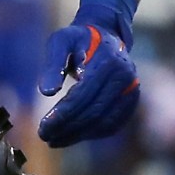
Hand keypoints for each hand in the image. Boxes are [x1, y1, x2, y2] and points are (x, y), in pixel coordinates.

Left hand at [37, 0, 141, 146]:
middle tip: (45, 137)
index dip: (63, 114)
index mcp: (108, 61)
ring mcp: (131, 89)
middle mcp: (124, 77)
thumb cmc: (79, 38)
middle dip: (68, 128)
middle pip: (94, 111)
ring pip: (104, 122)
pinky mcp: (131, 99)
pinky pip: (113, 123)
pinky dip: (93, 133)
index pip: (83, 95)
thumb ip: (52, 65)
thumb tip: (47, 92)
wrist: (105, 34)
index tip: (43, 128)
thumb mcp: (60, 41)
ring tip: (55, 140)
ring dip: (79, 135)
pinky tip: (74, 135)